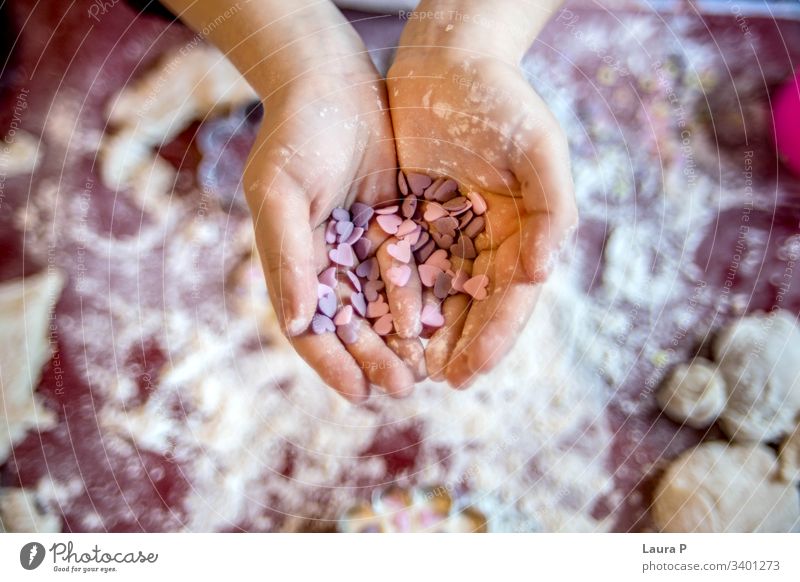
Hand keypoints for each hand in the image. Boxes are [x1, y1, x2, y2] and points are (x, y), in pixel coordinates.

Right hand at [243, 45, 417, 402]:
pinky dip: (423, 298)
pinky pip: (410, 270)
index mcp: (293, 262)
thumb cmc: (298, 134)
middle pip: (351, 323)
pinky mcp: (392, 225)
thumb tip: (297, 322)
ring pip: (383, 304)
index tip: (358, 394)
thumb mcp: (282, 191)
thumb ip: (287, 256)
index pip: (311, 326)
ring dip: (402, 338)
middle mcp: (326, 261)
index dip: (332, 362)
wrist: (333, 80)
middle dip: (374, 358)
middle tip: (404, 388)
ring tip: (427, 369)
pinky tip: (443, 321)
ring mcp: (360, 244)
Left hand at [387, 6, 575, 387]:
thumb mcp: (538, 148)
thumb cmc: (500, 100)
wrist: (448, 60)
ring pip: (436, 294)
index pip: (512, 298)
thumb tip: (541, 274)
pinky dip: (392, 297)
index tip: (472, 372)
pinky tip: (377, 325)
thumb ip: (551, 209)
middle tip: (435, 382)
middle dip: (458, 347)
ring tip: (405, 368)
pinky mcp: (410, 220)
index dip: (495, 337)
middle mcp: (488, 240)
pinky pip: (400, 266)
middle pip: (474, 306)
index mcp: (524, 232)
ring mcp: (448, 233)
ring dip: (423, 333)